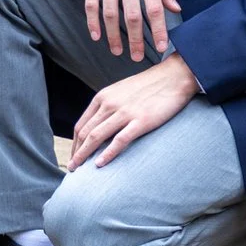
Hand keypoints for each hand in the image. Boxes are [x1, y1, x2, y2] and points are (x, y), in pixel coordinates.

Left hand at [68, 55, 198, 169]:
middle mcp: (110, 104)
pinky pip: (120, 140)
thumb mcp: (121, 91)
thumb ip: (108, 106)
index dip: (74, 144)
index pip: (81, 125)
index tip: (74, 156)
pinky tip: (99, 164)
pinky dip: (107, 153)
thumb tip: (99, 125)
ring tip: (78, 169)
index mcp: (103, 97)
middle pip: (85, 133)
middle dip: (76, 152)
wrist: (173, 76)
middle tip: (72, 168)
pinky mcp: (141, 120)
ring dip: (84, 155)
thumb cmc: (148, 86)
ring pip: (96, 137)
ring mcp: (125, 112)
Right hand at [73, 0, 178, 60]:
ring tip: (117, 51)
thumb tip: (175, 9)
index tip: (161, 47)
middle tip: (138, 57)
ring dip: (114, 36)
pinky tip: (97, 35)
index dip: (158, 30)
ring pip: (110, 14)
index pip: (154, 8)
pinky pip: (91, 3)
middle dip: (136, 40)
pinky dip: (93, 22)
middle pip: (131, 16)